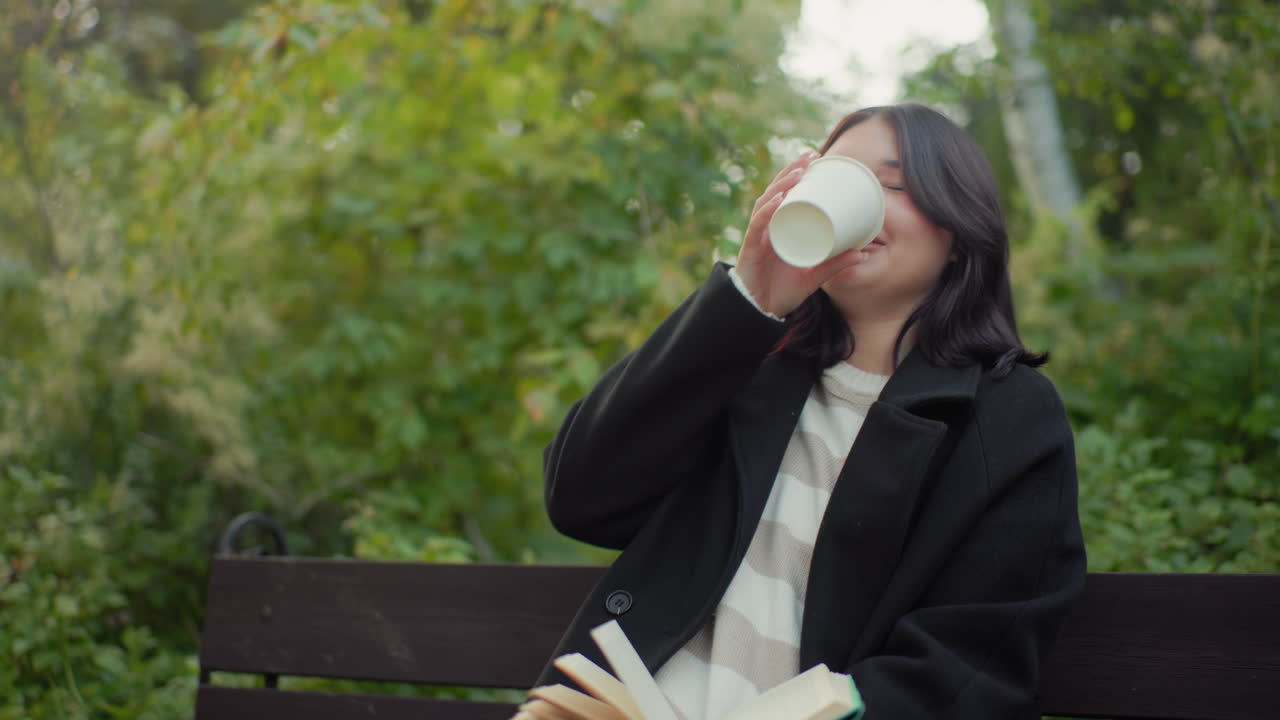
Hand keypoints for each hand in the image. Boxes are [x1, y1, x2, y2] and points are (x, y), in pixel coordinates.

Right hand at [735, 152, 868, 316]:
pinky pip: (759, 225)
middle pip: (776, 191)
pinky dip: (768, 211)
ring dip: (782, 184)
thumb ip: (835, 264)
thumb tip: (862, 253)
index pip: (786, 193)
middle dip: (792, 170)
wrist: (760, 312)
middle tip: (811, 155)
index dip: (797, 173)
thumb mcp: (814, 276)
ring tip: (799, 171)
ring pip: (767, 202)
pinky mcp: (752, 248)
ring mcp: (758, 236)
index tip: (817, 157)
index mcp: (780, 228)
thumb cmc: (783, 291)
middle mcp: (767, 227)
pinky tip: (780, 199)